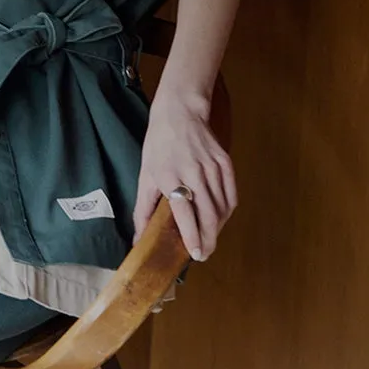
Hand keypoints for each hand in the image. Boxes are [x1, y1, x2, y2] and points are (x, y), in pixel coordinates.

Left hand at [131, 93, 236, 260]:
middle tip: (204, 254)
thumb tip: (138, 238)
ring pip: (222, 208)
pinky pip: (231, 196)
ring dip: (217, 228)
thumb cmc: (159, 145)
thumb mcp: (145, 176)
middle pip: (208, 215)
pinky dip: (227, 213)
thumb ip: (142, 209)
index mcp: (170, 177)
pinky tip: (219, 220)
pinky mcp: (226, 163)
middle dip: (208, 239)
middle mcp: (194, 173)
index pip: (185, 214)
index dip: (192, 236)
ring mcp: (213, 168)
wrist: (180, 113)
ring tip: (209, 239)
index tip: (196, 254)